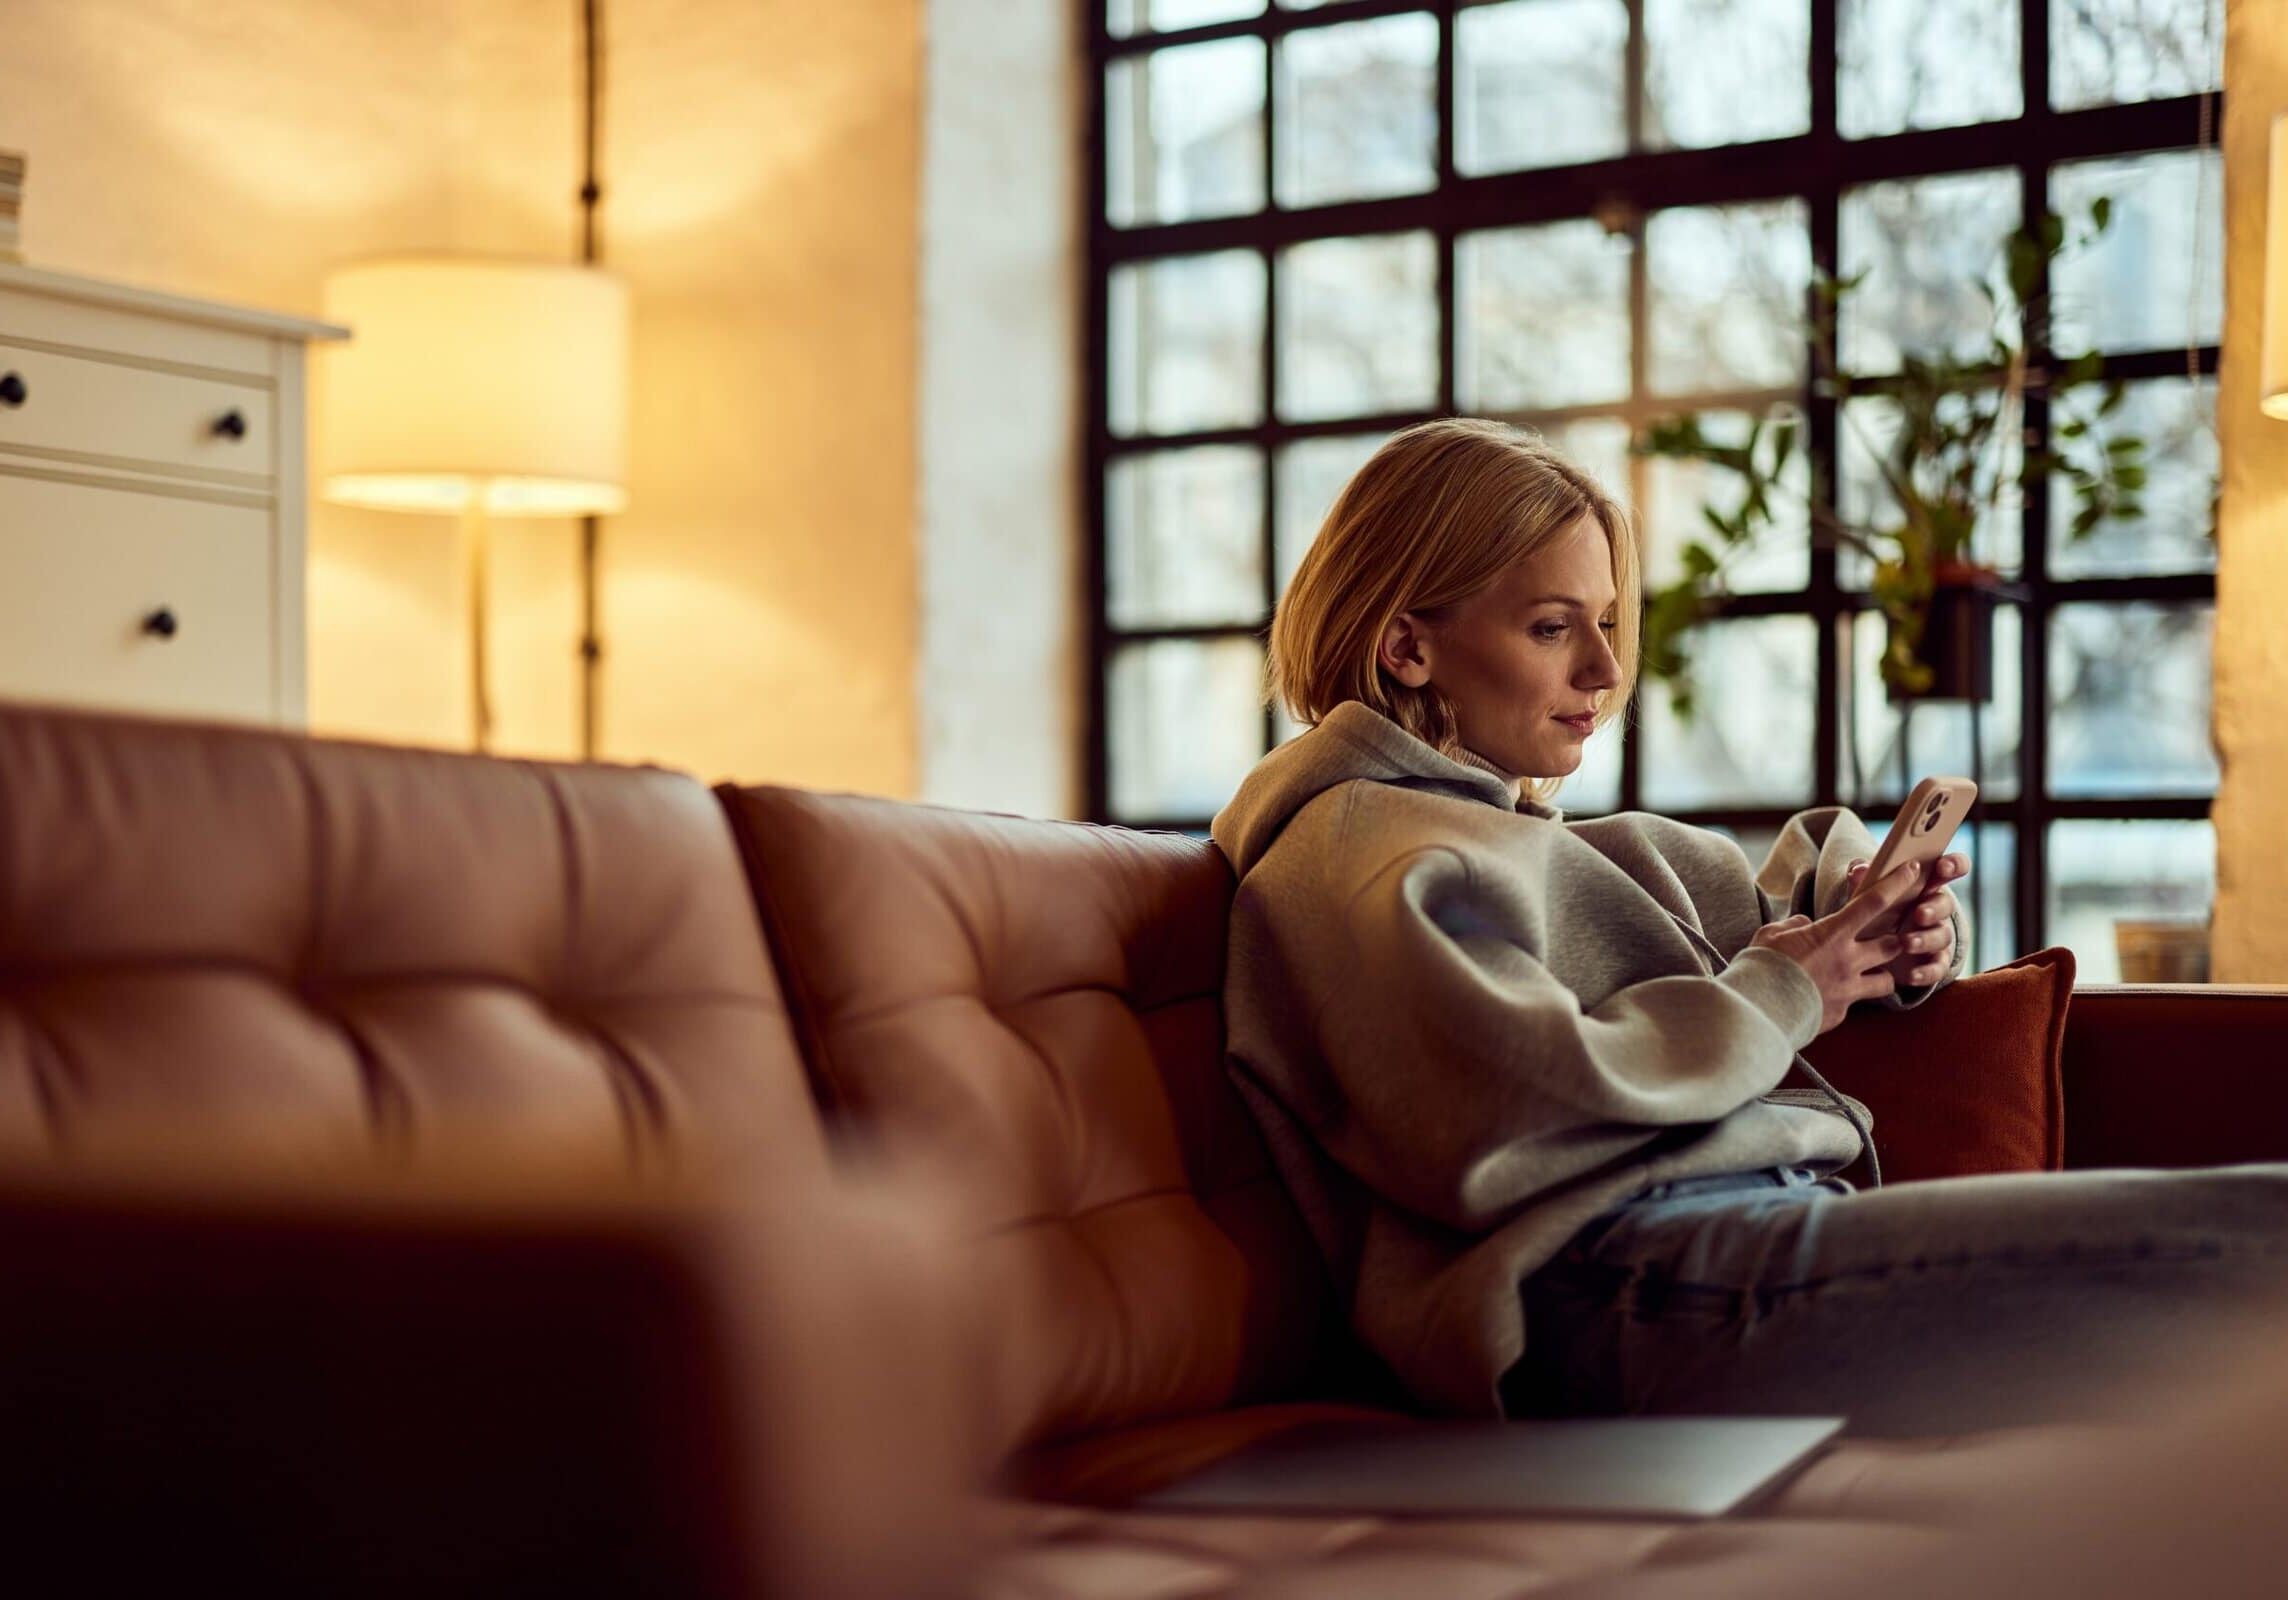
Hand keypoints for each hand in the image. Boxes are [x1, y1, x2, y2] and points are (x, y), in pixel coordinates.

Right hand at [1749, 860, 1931, 1034]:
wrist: (1757, 1012)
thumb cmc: (1760, 966)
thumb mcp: (1772, 934)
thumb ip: (1795, 925)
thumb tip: (1805, 926)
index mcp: (1831, 935)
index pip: (1873, 903)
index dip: (1896, 883)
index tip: (1912, 869)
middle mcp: (1847, 962)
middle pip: (1892, 946)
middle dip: (1896, 941)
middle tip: (1889, 939)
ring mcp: (1847, 991)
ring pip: (1886, 982)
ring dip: (1881, 975)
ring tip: (1867, 975)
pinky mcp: (1839, 1014)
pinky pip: (1853, 1004)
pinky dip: (1845, 998)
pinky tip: (1826, 998)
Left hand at [1842, 852, 1966, 988]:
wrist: (1868, 950)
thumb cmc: (1873, 912)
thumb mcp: (1867, 895)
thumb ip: (1865, 880)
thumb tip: (1858, 870)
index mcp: (1924, 885)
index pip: (1949, 869)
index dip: (1952, 865)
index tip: (1942, 867)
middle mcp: (1934, 909)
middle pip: (1945, 904)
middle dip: (1934, 908)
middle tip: (1919, 914)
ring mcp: (1935, 936)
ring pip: (1942, 936)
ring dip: (1926, 939)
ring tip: (1906, 943)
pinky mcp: (1932, 963)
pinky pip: (1937, 968)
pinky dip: (1926, 972)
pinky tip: (1912, 975)